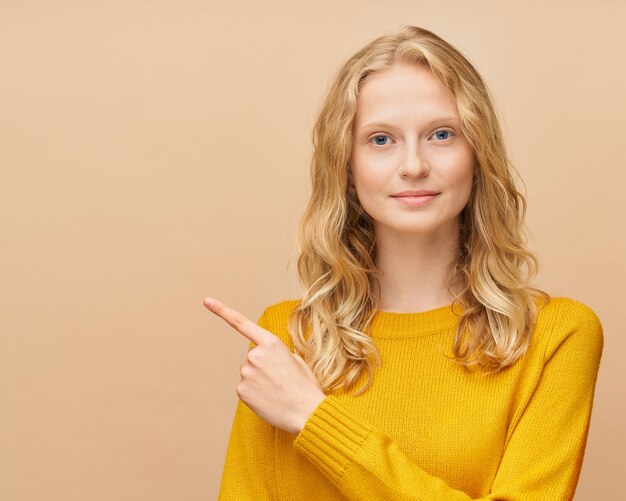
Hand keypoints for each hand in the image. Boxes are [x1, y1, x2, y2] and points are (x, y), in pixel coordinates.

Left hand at [204, 297, 325, 434]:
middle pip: (251, 356)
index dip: (222, 311)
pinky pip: (245, 388)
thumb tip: (267, 357)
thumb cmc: (305, 386)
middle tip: (279, 379)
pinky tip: (268, 398)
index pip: (242, 323)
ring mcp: (246, 373)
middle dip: (262, 366)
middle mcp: (255, 355)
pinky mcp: (241, 390)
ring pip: (248, 373)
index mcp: (271, 343)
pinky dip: (254, 393)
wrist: (306, 413)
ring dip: (258, 380)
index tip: (206, 301)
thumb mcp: (296, 360)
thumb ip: (277, 353)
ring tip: (276, 390)